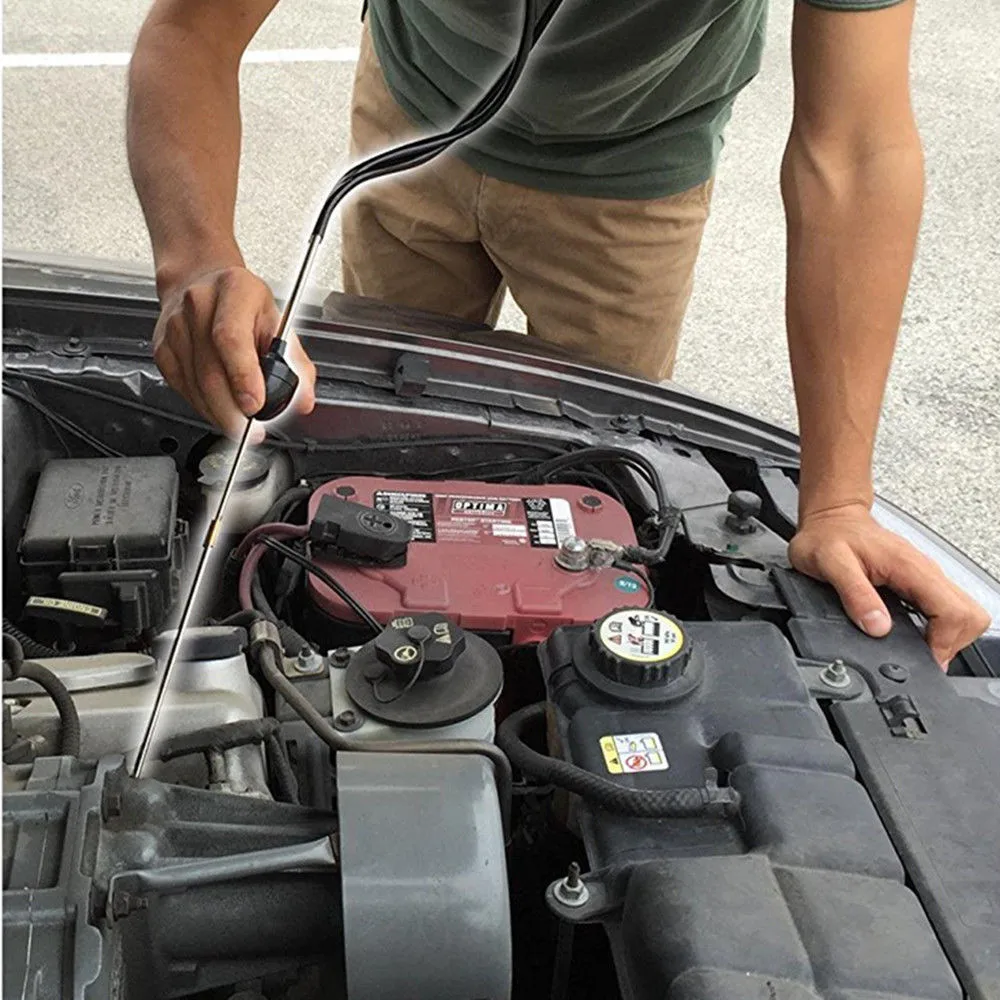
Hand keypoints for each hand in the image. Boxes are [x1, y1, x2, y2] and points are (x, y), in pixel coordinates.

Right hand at [153, 265, 315, 437]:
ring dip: (218, 414)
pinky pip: (182, 388)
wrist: (204, 283)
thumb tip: (304, 400)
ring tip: (239, 425)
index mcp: (235, 291)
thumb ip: (296, 363)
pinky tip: (219, 410)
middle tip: (250, 431)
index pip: (231, 338)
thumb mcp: (278, 322)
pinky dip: (203, 407)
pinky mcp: (163, 348)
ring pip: (194, 385)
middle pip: (210, 370)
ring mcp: (175, 326)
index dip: (243, 377)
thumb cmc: (244, 304)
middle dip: (231, 411)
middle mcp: (199, 304)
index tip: (255, 405)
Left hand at [789, 502, 990, 668]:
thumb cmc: (827, 537)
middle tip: (923, 655)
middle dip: (951, 642)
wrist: (830, 519)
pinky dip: (938, 627)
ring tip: (919, 646)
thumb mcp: (831, 565)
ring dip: (947, 636)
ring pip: (962, 612)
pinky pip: (946, 608)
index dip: (943, 642)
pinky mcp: (920, 581)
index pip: (954, 611)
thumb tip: (877, 627)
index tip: (923, 657)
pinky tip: (915, 634)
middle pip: (968, 615)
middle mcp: (925, 570)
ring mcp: (925, 576)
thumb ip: (856, 596)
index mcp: (910, 567)